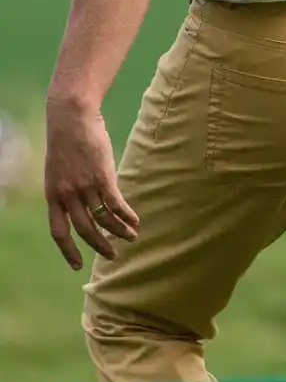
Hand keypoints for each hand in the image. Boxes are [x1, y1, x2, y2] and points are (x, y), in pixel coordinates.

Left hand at [45, 96, 138, 269]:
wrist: (71, 116)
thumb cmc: (67, 138)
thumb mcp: (59, 168)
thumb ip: (67, 186)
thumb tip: (80, 199)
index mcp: (53, 195)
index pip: (59, 231)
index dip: (68, 251)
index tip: (77, 266)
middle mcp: (67, 195)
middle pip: (84, 230)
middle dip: (100, 246)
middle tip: (113, 256)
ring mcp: (84, 186)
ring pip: (103, 219)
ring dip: (118, 231)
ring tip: (131, 237)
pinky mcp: (102, 176)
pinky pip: (115, 204)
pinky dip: (126, 215)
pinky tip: (135, 220)